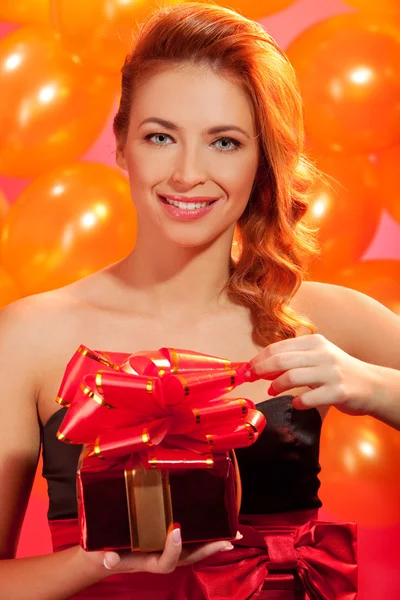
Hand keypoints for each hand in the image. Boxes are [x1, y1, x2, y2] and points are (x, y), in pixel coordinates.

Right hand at [89, 529, 240, 576]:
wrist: (100, 556)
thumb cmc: (102, 553)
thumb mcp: (100, 554)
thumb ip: (105, 557)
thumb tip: (107, 558)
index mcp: (148, 562)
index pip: (166, 561)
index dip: (173, 549)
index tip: (176, 530)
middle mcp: (161, 557)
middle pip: (190, 556)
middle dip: (209, 549)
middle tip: (228, 540)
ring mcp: (165, 549)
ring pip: (193, 548)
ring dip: (213, 542)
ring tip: (232, 534)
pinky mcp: (166, 539)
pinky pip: (188, 538)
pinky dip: (203, 533)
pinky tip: (215, 525)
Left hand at [247, 333, 375, 415]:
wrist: (371, 385)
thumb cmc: (336, 372)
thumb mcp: (317, 356)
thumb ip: (292, 359)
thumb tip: (259, 367)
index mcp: (314, 342)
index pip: (278, 347)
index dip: (258, 358)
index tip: (246, 368)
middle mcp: (322, 354)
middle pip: (281, 360)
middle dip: (260, 370)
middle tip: (250, 379)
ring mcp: (331, 373)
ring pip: (292, 376)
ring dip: (276, 386)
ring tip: (271, 391)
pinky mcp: (338, 392)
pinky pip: (309, 398)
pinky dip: (298, 402)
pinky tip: (296, 404)